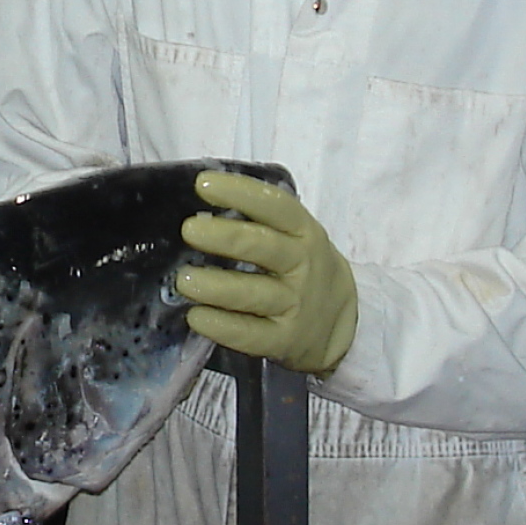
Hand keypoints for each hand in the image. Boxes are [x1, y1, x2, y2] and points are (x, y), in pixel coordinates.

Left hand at [174, 170, 357, 374]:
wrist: (341, 322)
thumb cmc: (300, 267)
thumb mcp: (295, 238)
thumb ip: (258, 222)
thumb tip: (200, 204)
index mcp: (303, 232)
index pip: (276, 207)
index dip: (241, 192)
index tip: (203, 184)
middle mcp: (302, 265)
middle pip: (263, 248)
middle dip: (225, 237)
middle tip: (189, 230)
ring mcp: (295, 305)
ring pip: (253, 294)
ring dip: (216, 287)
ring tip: (184, 280)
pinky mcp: (285, 340)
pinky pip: (251, 334)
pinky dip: (222, 326)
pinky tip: (196, 317)